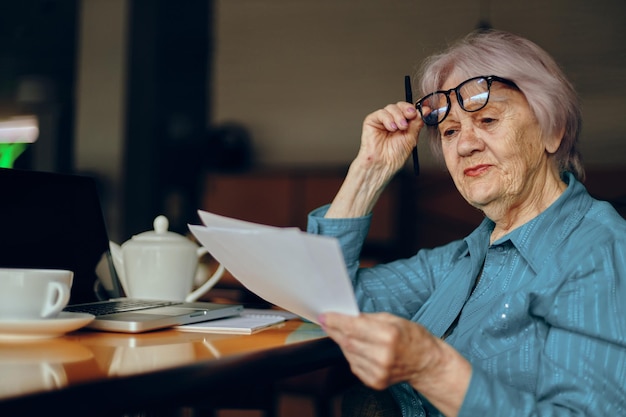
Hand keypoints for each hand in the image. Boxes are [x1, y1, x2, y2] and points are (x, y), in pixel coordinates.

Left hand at [320, 312, 470, 416]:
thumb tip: (346, 317)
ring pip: (348, 353)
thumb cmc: (412, 338)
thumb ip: (368, 319)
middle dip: (335, 330)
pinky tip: (358, 348)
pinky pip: (354, 365)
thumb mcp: (392, 319)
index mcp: (388, 335)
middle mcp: (382, 355)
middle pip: (347, 340)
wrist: (426, 363)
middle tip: (327, 322)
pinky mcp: (375, 382)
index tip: (324, 316)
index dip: (335, 321)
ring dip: (343, 342)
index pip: (352, 327)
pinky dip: (351, 355)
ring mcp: (378, 371)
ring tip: (344, 334)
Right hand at [356, 101, 422, 174]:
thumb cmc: (394, 156)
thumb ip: (417, 122)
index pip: (410, 110)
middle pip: (401, 106)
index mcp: (404, 124)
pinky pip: (381, 113)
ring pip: (392, 107)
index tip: (424, 109)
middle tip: (411, 116)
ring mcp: (383, 120)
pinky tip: (391, 128)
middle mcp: (393, 121)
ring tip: (400, 128)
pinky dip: (388, 119)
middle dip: (407, 110)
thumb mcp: (411, 137)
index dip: (416, 108)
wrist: (382, 163)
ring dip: (398, 116)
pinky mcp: (372, 121)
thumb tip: (425, 110)